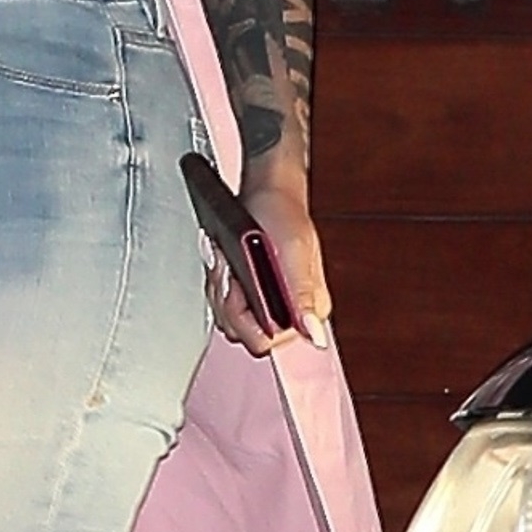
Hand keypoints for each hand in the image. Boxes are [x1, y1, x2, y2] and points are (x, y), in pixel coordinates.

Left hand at [214, 170, 331, 358]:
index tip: (239, 288)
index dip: (245, 319)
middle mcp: (288, 311)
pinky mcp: (249, 294)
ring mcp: (266, 303)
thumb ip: (302, 295)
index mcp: (307, 308)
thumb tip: (314, 334)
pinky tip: (221, 259)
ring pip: (227, 318)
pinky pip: (222, 301)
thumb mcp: (294, 252)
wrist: (267, 191)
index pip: (267, 341)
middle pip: (241, 332)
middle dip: (226, 301)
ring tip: (224, 259)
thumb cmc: (283, 213)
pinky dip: (217, 281)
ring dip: (219, 288)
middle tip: (228, 270)